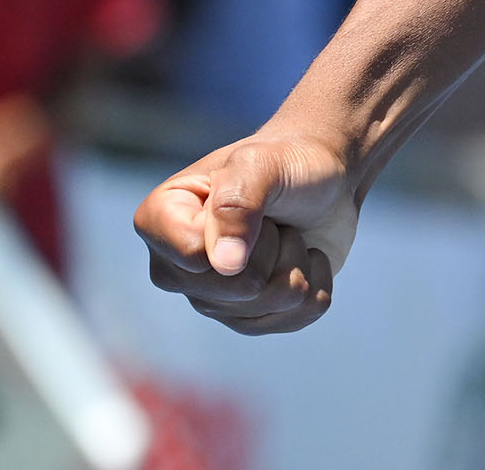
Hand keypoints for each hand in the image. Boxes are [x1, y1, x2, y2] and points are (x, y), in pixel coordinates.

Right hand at [132, 128, 360, 334]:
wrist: (325, 176)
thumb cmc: (287, 162)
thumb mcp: (263, 164)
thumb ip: (238, 204)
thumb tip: (224, 266)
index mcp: (159, 219)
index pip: (195, 257)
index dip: (242, 234)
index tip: (253, 199)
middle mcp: (174, 264)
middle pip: (233, 290)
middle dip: (275, 251)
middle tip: (277, 219)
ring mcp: (209, 295)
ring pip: (262, 309)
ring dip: (296, 266)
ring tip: (291, 235)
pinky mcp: (248, 314)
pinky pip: (289, 321)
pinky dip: (316, 286)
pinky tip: (308, 259)